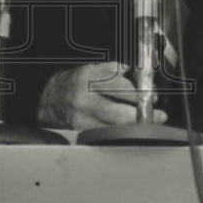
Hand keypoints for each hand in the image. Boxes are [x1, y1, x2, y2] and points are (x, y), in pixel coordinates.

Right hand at [36, 62, 167, 129]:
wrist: (45, 100)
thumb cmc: (69, 84)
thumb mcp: (87, 70)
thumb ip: (109, 69)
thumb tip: (127, 69)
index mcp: (87, 78)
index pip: (119, 86)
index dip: (138, 93)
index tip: (151, 96)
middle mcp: (84, 98)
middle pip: (118, 111)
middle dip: (140, 114)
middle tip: (157, 115)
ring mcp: (81, 117)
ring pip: (113, 126)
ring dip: (134, 126)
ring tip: (149, 124)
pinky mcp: (80, 131)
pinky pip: (104, 134)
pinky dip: (120, 133)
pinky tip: (131, 132)